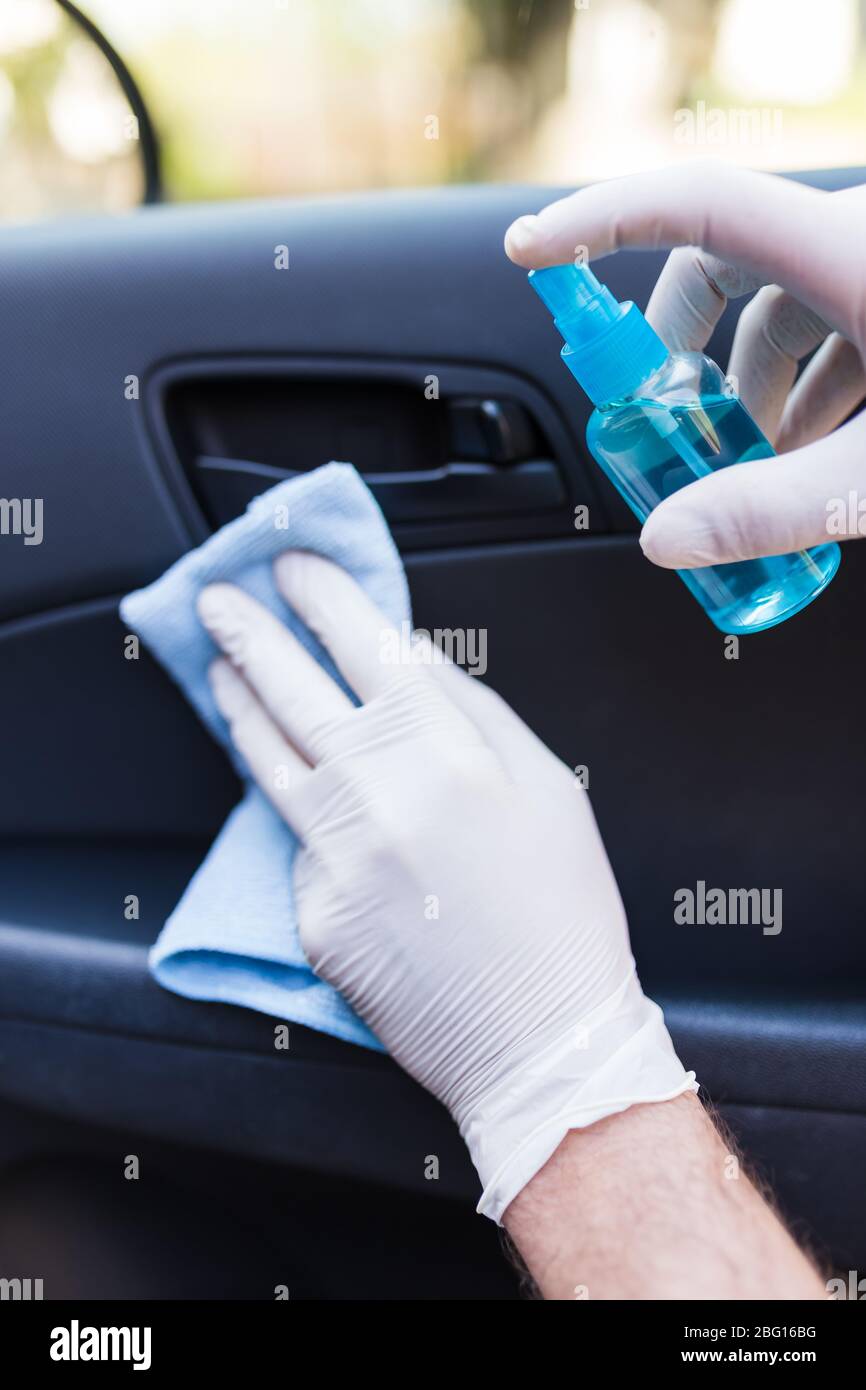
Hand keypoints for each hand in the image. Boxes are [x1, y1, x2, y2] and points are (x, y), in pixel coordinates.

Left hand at [197, 552, 693, 1222]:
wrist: (542, 1040)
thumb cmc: (562, 911)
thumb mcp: (550, 785)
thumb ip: (474, 708)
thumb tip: (409, 655)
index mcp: (443, 752)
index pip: (363, 645)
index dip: (322, 596)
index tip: (294, 566)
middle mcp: (374, 795)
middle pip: (292, 690)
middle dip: (250, 632)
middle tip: (219, 597)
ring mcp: (332, 857)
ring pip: (266, 759)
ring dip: (239, 705)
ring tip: (220, 670)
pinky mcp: (309, 912)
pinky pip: (295, 844)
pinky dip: (297, 810)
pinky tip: (298, 791)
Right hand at [506, 163, 865, 566]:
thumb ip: (774, 506)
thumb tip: (665, 537)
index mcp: (845, 248)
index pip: (698, 205)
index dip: (601, 219)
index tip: (529, 250)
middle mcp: (853, 236)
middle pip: (724, 262)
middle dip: (679, 350)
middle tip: (666, 421)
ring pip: (782, 301)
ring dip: (750, 380)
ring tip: (756, 460)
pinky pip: (831, 317)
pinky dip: (802, 380)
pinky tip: (811, 446)